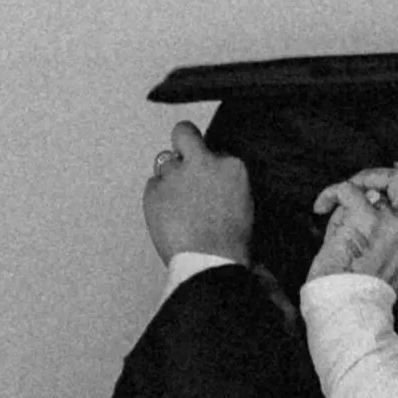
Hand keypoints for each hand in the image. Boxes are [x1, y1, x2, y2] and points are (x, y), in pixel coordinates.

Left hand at [143, 122, 252, 264]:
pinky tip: (168, 217)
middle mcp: (202, 163)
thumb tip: (216, 183)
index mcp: (232, 167)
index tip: (209, 176)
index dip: (211, 163)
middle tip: (183, 151)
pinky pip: (152, 186)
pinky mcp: (154, 191)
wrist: (210, 263)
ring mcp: (175, 175)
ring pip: (165, 165)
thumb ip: (227, 184)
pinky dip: (158, 199)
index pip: (217, 151)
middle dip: (183, 139)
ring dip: (170, 180)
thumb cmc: (230, 245)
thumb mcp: (244, 207)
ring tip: (178, 207)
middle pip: (183, 134)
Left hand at [305, 161, 397, 290]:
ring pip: (387, 177)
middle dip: (390, 171)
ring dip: (362, 179)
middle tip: (368, 180)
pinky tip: (321, 206)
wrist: (348, 308)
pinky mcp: (371, 222)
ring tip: (344, 196)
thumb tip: (380, 190)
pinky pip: (350, 190)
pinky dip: (331, 193)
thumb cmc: (365, 287)